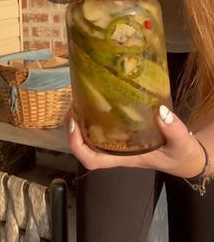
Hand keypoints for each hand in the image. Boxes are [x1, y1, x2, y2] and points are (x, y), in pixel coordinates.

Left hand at [67, 105, 205, 178]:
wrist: (185, 156)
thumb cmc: (180, 154)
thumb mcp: (180, 144)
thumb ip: (174, 130)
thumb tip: (161, 111)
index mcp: (124, 157)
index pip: (92, 160)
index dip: (77, 145)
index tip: (72, 125)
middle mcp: (116, 151)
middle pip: (85, 146)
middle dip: (73, 128)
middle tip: (73, 104)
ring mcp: (119, 143)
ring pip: (91, 136)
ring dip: (81, 120)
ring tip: (80, 98)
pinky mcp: (124, 133)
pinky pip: (102, 126)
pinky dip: (95, 114)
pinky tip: (97, 99)